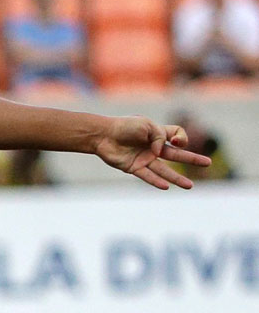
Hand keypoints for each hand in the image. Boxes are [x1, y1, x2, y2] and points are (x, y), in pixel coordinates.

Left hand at [93, 119, 210, 189]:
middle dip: (192, 159)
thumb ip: (159, 137)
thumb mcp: (147, 126)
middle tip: (208, 163)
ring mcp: (145, 158)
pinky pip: (148, 176)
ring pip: (164, 170)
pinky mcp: (134, 167)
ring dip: (177, 178)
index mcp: (158, 134)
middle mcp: (153, 148)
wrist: (103, 135)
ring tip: (190, 186)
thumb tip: (160, 152)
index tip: (176, 140)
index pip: (177, 134)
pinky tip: (166, 187)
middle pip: (177, 155)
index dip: (181, 137)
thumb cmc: (125, 127)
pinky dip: (156, 181)